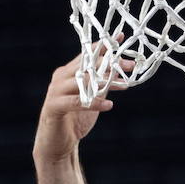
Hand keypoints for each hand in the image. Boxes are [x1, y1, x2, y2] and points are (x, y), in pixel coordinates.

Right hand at [33, 43, 132, 163]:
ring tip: (125, 85)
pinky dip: (93, 103)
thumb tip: (119, 70)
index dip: (103, 46)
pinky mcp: (53, 107)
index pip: (87, 54)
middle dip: (110, 64)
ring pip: (83, 82)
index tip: (120, 39)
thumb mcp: (93, 98)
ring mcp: (55, 91)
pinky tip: (109, 105)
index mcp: (68, 72)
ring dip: (105, 83)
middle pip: (87, 66)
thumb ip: (102, 84)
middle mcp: (61, 78)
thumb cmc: (76, 120)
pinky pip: (76, 102)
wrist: (58, 144)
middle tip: (130, 66)